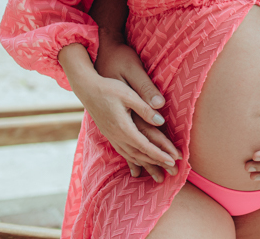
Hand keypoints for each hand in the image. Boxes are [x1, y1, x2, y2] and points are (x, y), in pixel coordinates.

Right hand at [90, 38, 178, 180]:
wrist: (86, 87)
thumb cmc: (109, 88)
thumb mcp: (129, 94)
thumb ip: (145, 109)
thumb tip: (161, 122)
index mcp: (123, 127)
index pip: (145, 146)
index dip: (160, 154)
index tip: (173, 160)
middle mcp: (116, 135)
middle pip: (139, 154)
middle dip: (157, 163)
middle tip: (173, 170)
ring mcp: (111, 135)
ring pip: (131, 154)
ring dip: (146, 164)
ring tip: (158, 172)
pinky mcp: (109, 132)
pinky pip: (123, 150)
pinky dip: (133, 159)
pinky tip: (138, 163)